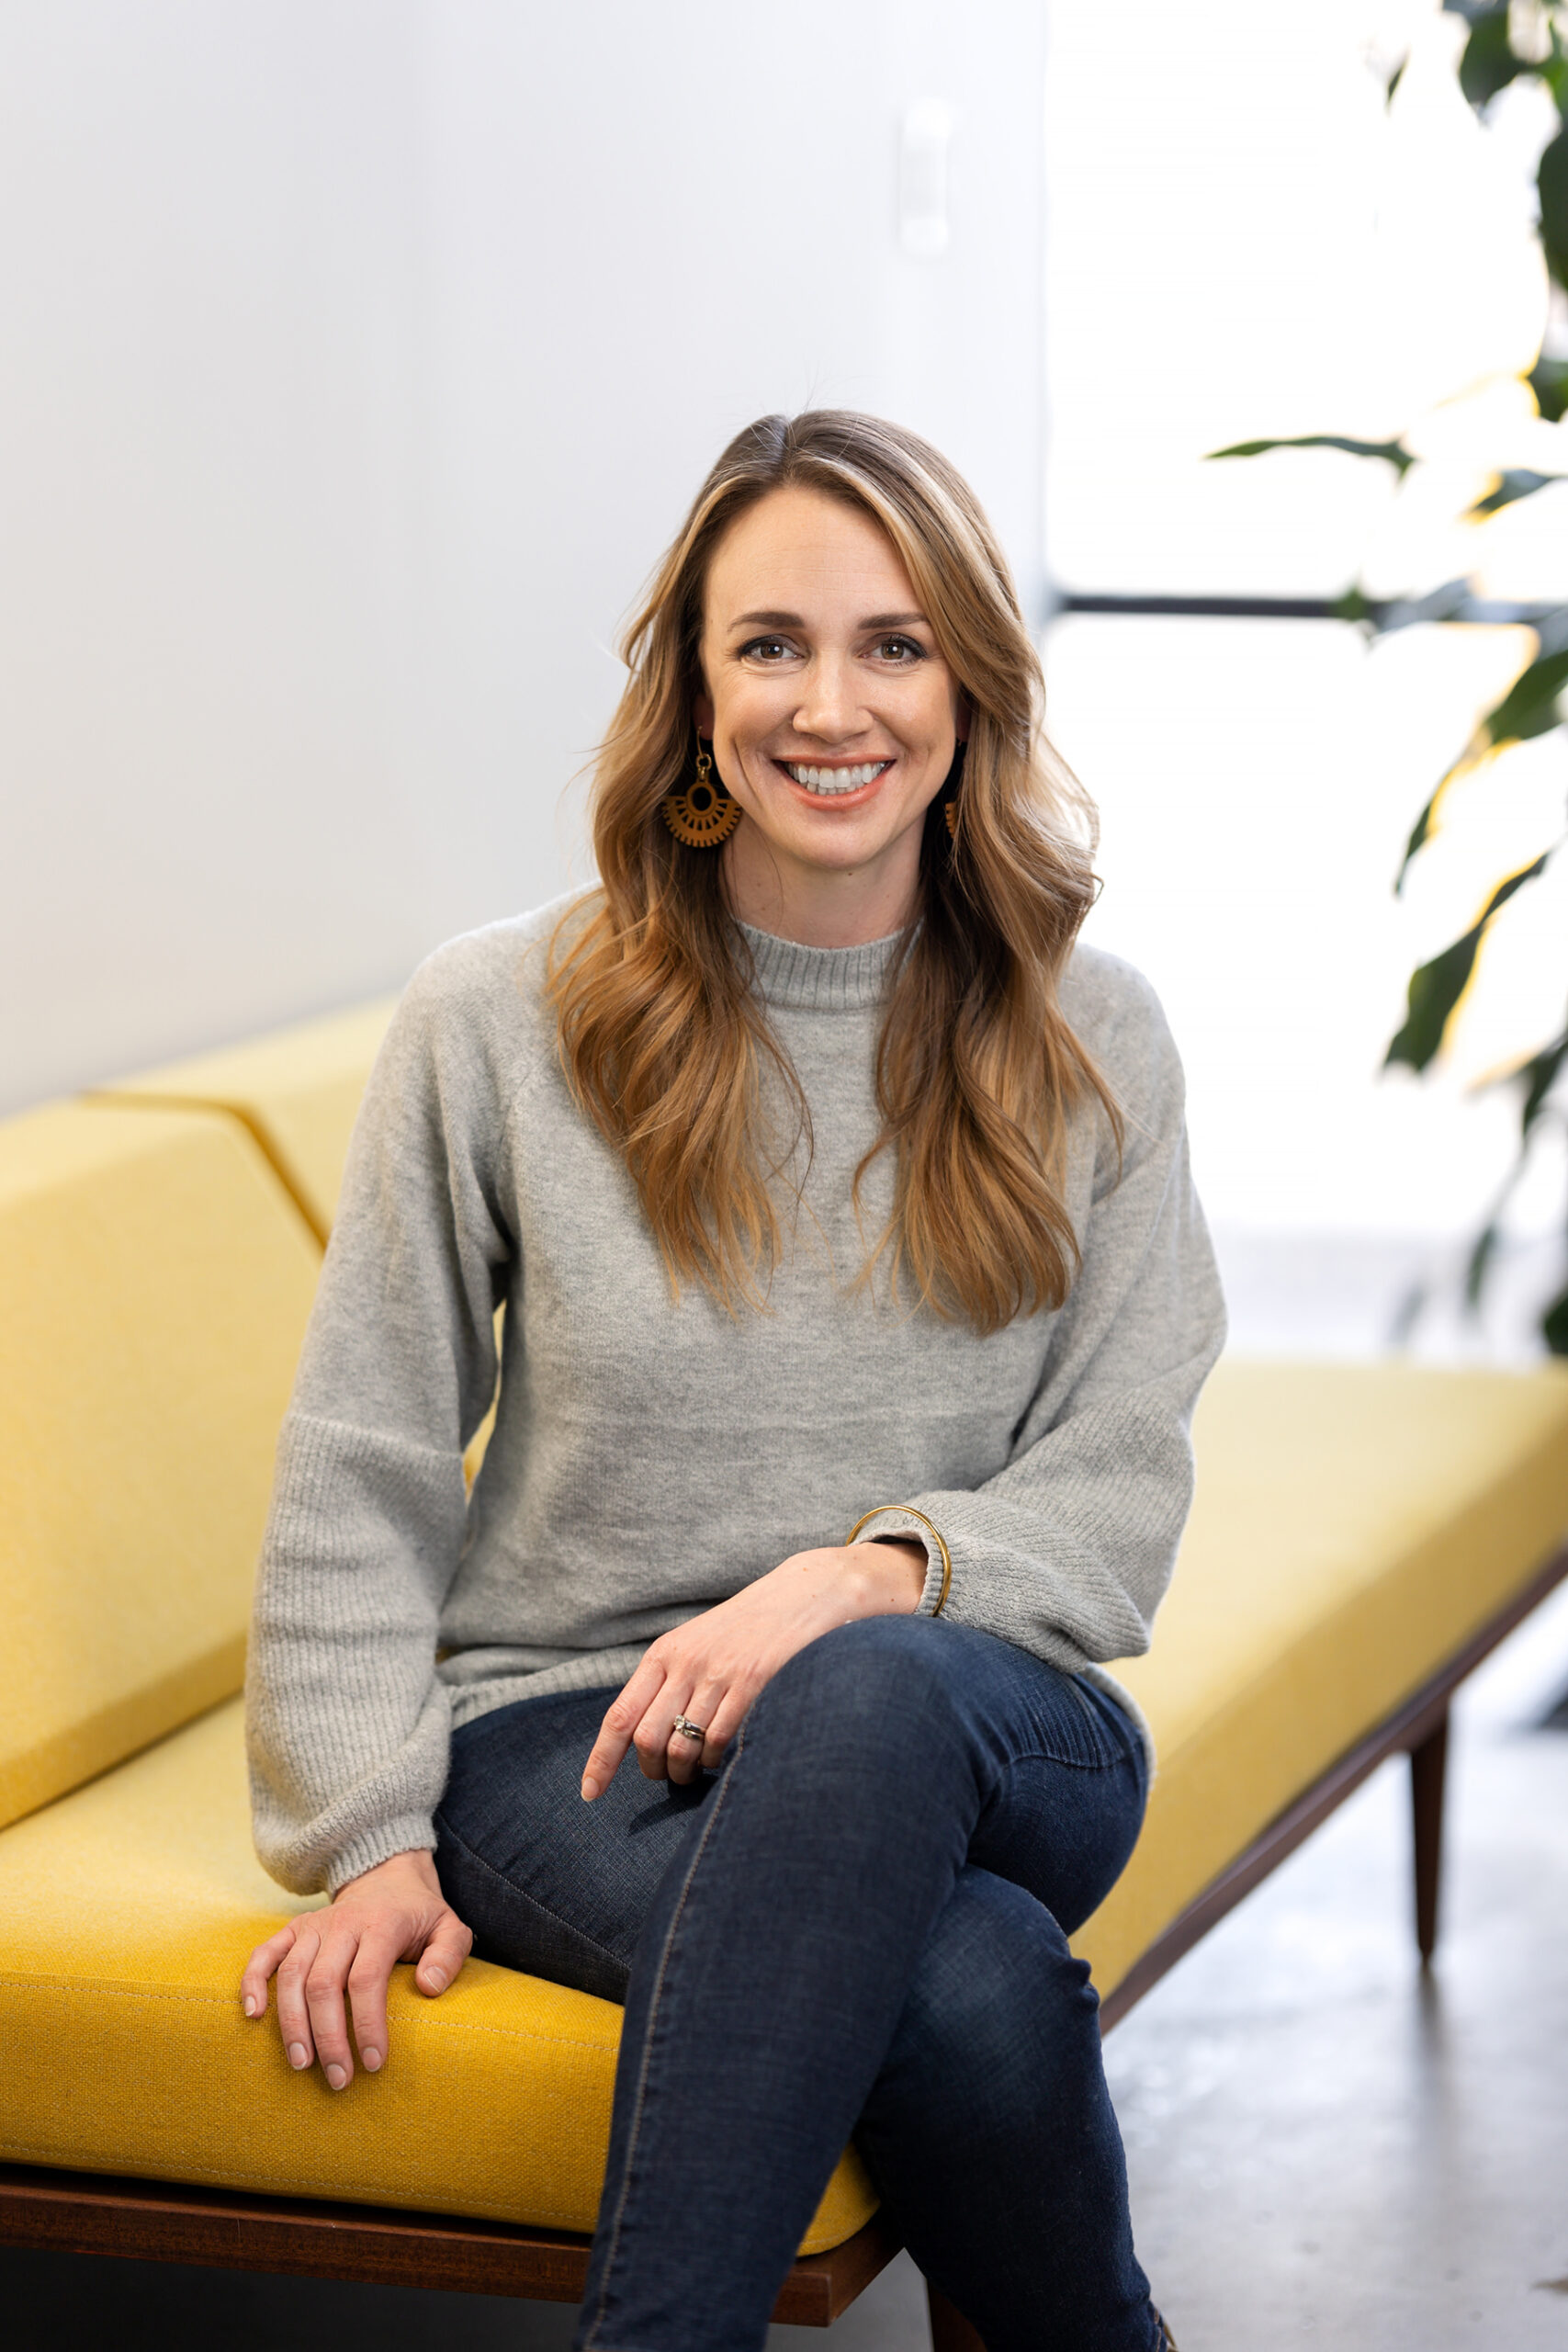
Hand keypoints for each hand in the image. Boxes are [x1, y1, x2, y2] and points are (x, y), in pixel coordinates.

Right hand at [239, 1848, 471, 2088]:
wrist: (386, 1878)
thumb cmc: (419, 1917)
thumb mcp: (450, 1927)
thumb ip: (449, 1955)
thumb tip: (428, 1988)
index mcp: (382, 1924)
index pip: (366, 1979)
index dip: (366, 2024)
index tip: (373, 2063)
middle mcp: (343, 1923)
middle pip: (323, 1983)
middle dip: (328, 2037)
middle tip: (339, 2079)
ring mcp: (314, 1926)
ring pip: (291, 1975)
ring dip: (292, 2023)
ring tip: (302, 2064)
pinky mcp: (293, 1929)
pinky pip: (264, 1953)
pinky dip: (252, 1982)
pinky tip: (253, 2016)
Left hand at [580, 1539, 925, 1800]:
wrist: (806, 1593)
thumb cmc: (750, 1628)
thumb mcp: (699, 1643)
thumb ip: (671, 1682)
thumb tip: (643, 1739)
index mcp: (665, 1653)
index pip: (620, 1715)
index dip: (601, 1760)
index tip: (590, 1793)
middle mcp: (686, 1663)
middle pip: (648, 1740)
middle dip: (653, 1771)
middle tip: (670, 1775)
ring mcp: (720, 1674)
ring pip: (682, 1749)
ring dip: (687, 1773)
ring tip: (699, 1771)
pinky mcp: (754, 1683)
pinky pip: (721, 1743)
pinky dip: (718, 1762)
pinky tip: (728, 1757)